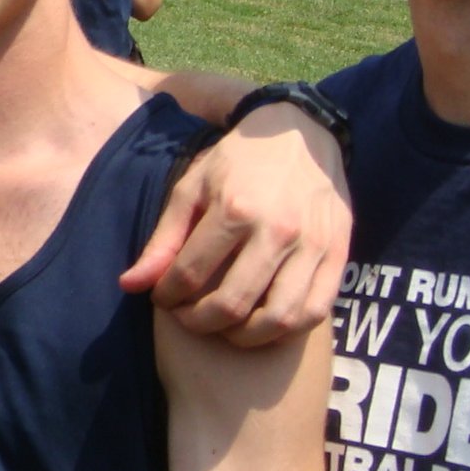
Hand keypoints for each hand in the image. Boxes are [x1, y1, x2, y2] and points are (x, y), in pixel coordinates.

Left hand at [122, 105, 349, 345]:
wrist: (301, 133)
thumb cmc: (238, 162)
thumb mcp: (192, 188)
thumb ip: (163, 240)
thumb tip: (130, 285)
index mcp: (235, 209)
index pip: (189, 275)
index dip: (168, 297)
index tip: (164, 298)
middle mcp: (277, 230)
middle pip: (232, 304)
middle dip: (200, 323)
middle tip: (189, 318)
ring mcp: (313, 245)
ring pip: (279, 319)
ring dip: (244, 337)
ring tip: (226, 327)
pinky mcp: (339, 254)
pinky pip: (316, 311)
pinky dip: (287, 330)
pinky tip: (265, 323)